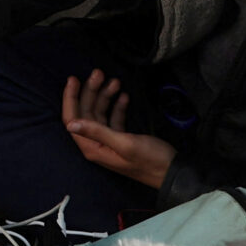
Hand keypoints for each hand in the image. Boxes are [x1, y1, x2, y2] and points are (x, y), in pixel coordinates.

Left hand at [61, 70, 174, 188]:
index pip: (72, 119)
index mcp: (92, 147)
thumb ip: (97, 132)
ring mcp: (109, 141)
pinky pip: (114, 119)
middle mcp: (97, 144)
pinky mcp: (123, 139)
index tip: (74, 78)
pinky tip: (124, 96)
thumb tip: (70, 124)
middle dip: (91, 91)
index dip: (71, 98)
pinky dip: (117, 106)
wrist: (174, 172)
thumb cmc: (151, 161)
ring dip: (106, 96)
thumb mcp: (124, 144)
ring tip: (115, 81)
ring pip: (100, 113)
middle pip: (86, 112)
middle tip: (99, 73)